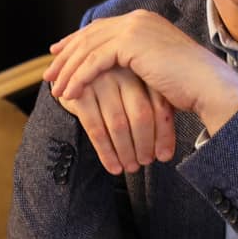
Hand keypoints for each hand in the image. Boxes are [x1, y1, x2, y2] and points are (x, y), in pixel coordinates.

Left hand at [48, 11, 237, 132]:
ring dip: (68, 70)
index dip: (76, 42)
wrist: (207, 86)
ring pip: (88, 48)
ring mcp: (134, 27)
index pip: (100, 29)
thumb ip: (134, 60)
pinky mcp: (130, 42)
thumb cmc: (188, 85)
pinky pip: (94, 61)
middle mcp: (137, 18)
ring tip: (55, 90)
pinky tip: (69, 94)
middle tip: (49, 74)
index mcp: (143, 20)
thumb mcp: (155, 67)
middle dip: (66, 56)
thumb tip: (112, 69)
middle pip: (90, 35)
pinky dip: (78, 78)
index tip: (58, 56)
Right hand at [52, 68, 176, 174]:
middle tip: (146, 162)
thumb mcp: (135, 93)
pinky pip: (95, 129)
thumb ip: (152, 112)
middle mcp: (122, 72)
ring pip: (118, 124)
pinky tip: (113, 167)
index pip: (159, 106)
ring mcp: (99, 80)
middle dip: (145, 144)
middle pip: (141, 115)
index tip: (164, 156)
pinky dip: (106, 152)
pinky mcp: (79, 92)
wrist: (71, 76)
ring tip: (131, 167)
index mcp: (142, 71)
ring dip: (126, 151)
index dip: (164, 134)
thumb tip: (165, 154)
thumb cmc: (111, 90)